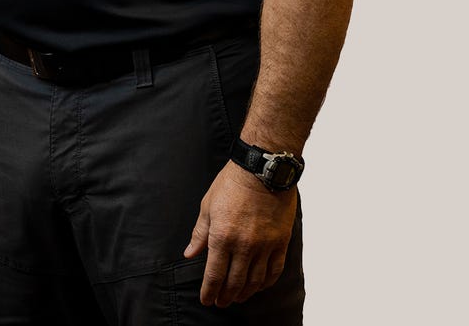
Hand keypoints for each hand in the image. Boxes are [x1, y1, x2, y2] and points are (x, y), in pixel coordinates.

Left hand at [183, 160, 296, 306]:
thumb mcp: (208, 205)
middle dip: (225, 297)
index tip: (206, 300)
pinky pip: (274, 270)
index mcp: (222, 236)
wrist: (262, 168)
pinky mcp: (280, 242)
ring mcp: (264, 245)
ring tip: (238, 297)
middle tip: (221, 302)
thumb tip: (190, 253)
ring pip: (255, 281)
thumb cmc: (232, 183)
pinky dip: (266, 283)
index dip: (209, 292)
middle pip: (234, 283)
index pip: (214, 275)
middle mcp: (243, 245)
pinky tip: (259, 286)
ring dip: (245, 293)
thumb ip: (200, 233)